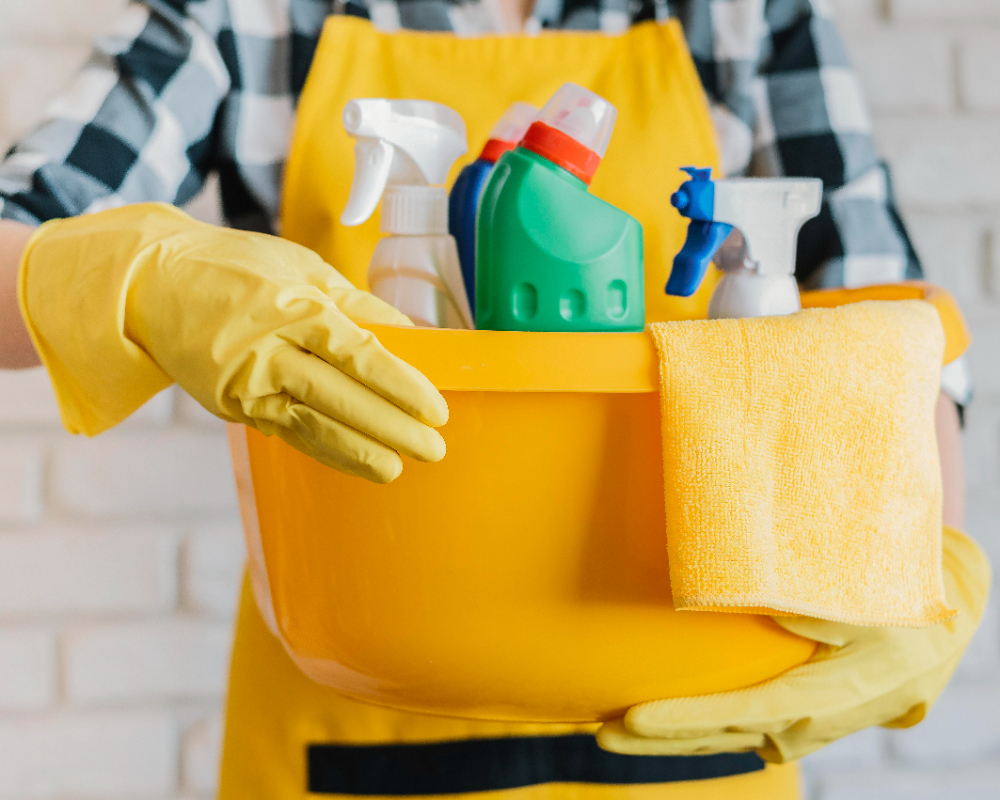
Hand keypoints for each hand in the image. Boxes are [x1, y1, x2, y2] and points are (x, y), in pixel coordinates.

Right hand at [19, 203, 447, 481]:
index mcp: (296, 308)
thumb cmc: (238, 267)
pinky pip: (287, 432)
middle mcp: (270, 350)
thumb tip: (411, 335)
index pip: (361, 355)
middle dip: (392, 428)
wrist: (153, 283)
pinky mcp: (233, 406)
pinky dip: (325, 450)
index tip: (436, 410)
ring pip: (312, 426)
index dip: (402, 387)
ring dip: (358, 452)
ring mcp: (247, 383)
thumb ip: (359, 303)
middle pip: (342, 398)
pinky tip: (355, 461)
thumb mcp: (304, 267)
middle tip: (432, 449)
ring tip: (396, 468)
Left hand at [597, 527, 989, 762]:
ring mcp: (801, 728)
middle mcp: (807, 724)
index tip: (633, 717)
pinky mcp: (796, 719)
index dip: (684, 719)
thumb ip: (817, 608)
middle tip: (599, 733)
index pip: (739, 713)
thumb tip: (761, 599)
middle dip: (658, 738)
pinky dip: (698, 729)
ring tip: (613, 731)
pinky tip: (659, 724)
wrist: (942, 630)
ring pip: (725, 738)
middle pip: (720, 736)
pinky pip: (738, 729)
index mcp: (823, 697)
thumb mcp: (871, 604)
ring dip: (672, 737)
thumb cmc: (903, 610)